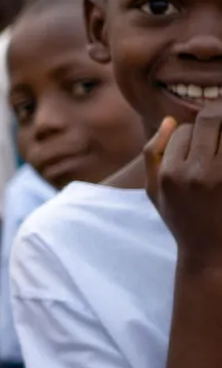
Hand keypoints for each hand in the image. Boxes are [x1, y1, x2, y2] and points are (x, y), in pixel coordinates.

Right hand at [147, 110, 221, 267]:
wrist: (210, 249)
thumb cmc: (180, 218)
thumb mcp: (153, 191)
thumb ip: (152, 154)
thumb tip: (169, 120)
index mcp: (169, 174)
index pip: (183, 130)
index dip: (190, 133)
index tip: (194, 146)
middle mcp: (196, 172)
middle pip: (210, 120)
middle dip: (216, 118)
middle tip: (218, 125)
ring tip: (220, 143)